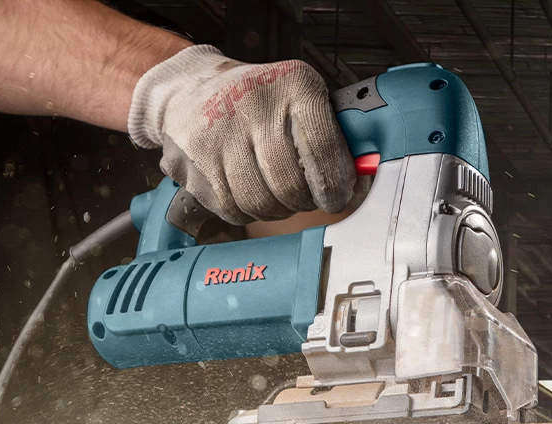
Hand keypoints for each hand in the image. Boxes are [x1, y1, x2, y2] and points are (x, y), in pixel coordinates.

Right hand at [128, 46, 356, 223]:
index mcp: (293, 84)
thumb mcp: (301, 96)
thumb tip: (364, 172)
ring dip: (276, 208)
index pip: (323, 148)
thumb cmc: (258, 100)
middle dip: (305, 200)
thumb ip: (334, 133)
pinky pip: (235, 210)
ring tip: (275, 190)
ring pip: (262, 203)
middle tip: (306, 195)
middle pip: (291, 185)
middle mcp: (254, 106)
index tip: (338, 194)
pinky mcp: (198, 165)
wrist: (188, 92)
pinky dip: (247, 210)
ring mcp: (220, 136)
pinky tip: (247, 188)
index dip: (335, 184)